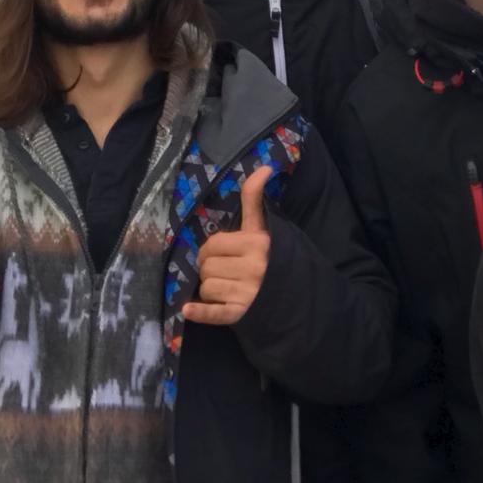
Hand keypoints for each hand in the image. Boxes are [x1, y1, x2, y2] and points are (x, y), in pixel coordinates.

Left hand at [183, 166, 272, 325]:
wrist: (294, 297)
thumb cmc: (272, 257)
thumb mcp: (264, 228)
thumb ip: (255, 199)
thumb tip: (264, 167)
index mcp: (257, 243)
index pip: (213, 244)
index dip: (211, 249)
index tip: (219, 253)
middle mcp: (254, 267)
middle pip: (206, 267)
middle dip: (210, 269)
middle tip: (225, 272)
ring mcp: (248, 293)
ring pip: (206, 287)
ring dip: (211, 290)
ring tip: (228, 289)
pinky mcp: (241, 314)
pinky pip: (212, 313)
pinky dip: (200, 312)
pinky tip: (188, 309)